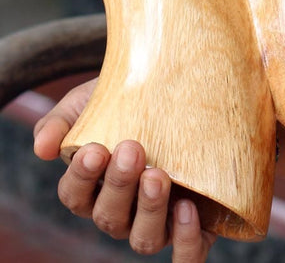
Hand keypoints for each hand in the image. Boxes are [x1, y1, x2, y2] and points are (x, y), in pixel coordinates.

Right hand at [32, 80, 216, 260]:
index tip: (94, 149)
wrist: (181, 89)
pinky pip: (186, 253)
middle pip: (108, 217)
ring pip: (143, 239)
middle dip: (118, 185)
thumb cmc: (129, 100)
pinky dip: (186, 240)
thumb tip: (42, 148)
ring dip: (148, 210)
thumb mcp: (91, 101)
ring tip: (158, 176)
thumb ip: (61, 122)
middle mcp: (123, 212)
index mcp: (94, 187)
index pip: (75, 196)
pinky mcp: (193, 226)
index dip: (81, 178)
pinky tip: (187, 208)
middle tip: (131, 149)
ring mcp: (156, 222)